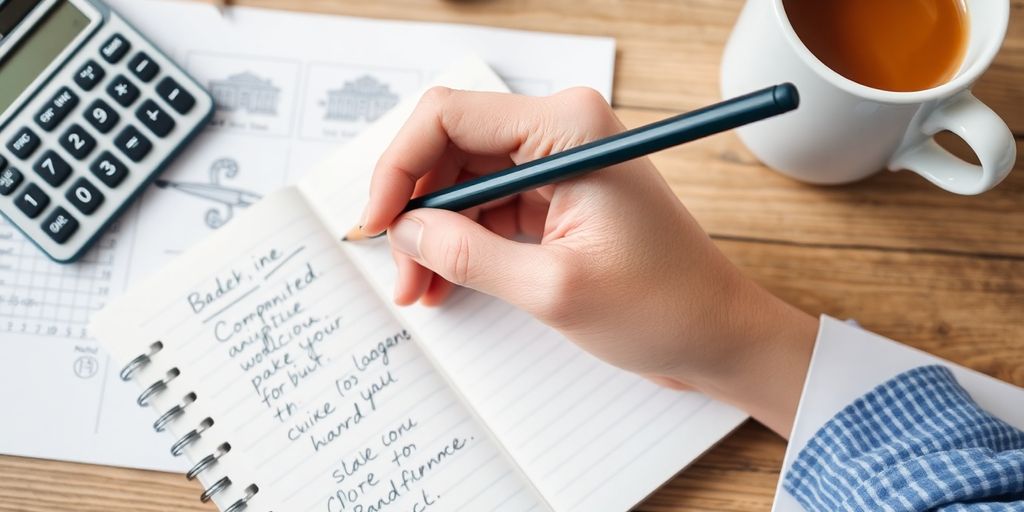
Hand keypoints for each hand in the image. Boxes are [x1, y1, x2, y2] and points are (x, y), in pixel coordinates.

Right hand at [361, 87, 817, 435]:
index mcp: (566, 128)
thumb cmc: (663, 307)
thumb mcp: (554, 288)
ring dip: (434, 233)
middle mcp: (559, 132)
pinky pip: (488, 207)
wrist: (715, 334)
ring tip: (419, 289)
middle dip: (415, 210)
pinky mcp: (557, 195)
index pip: (448, 117)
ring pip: (463, 182)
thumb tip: (404, 232)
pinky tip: (443, 282)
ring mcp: (557, 163)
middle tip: (398, 271)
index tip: (376, 223)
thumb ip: (470, 256)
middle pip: (450, 149)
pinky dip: (461, 243)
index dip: (398, 168)